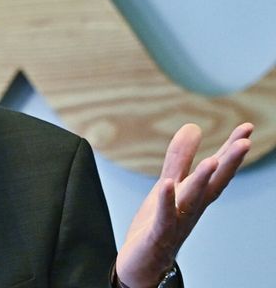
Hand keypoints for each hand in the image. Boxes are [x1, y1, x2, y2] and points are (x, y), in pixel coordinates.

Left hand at [114, 123, 251, 287]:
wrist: (143, 263)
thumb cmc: (159, 223)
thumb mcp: (169, 185)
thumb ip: (180, 159)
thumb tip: (193, 127)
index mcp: (196, 196)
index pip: (217, 170)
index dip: (231, 149)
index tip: (248, 127)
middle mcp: (192, 208)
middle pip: (213, 184)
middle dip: (228, 164)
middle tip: (246, 142)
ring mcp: (178, 222)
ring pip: (192, 199)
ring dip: (203, 181)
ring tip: (213, 160)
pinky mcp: (158, 234)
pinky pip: (164, 217)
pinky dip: (167, 201)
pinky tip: (167, 184)